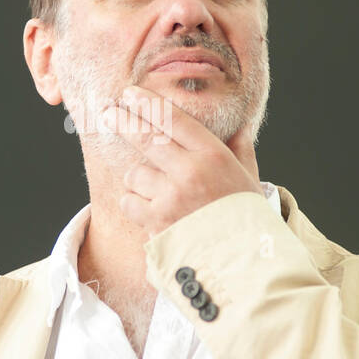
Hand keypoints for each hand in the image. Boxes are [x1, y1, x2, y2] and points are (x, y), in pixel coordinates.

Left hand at [101, 84, 264, 237]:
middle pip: (145, 137)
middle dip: (122, 121)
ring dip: (139, 179)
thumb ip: (242, 151)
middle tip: (107, 113)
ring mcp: (170, 197)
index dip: (148, 104)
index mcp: (214, 155)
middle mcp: (189, 171)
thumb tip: (240, 129)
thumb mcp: (251, 179)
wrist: (244, 264)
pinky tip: (151, 210)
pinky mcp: (155, 222)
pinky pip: (130, 202)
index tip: (130, 94)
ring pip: (134, 173)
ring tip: (158, 191)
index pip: (173, 119)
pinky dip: (135, 204)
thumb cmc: (249, 220)